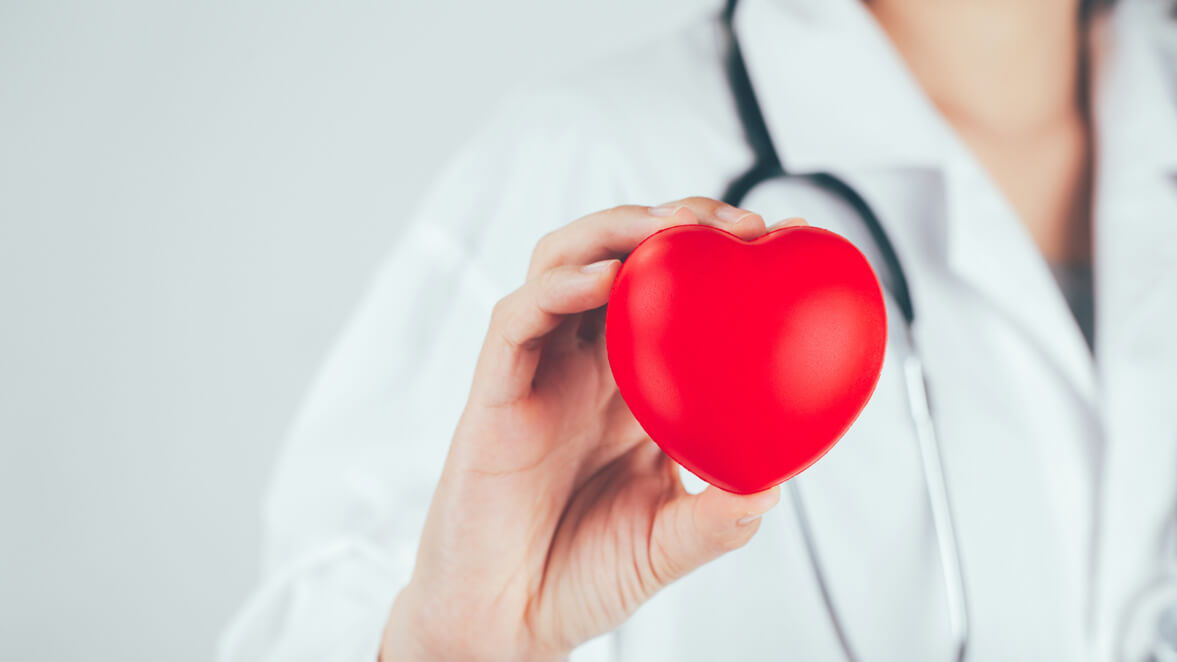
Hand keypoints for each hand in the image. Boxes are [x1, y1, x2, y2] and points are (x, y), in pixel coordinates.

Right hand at [382, 198, 802, 660]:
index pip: (669, 295)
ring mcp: (538, 372)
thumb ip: (718, 516)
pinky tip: (604, 280)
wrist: (506, 623)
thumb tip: (776, 483)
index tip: (780, 240)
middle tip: (735, 224)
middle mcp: (584, 367)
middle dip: (673, 222)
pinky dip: (558, 289)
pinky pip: (518, 320)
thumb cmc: (579, 576)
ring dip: (616, 231)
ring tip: (671, 227)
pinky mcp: (495, 392)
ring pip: (562, 264)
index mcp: (628, 389)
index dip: (715, 256)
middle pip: (619, 258)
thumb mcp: (668, 542)